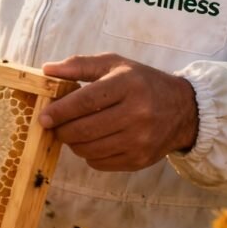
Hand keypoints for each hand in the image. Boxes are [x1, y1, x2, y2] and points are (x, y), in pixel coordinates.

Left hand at [39, 53, 198, 171]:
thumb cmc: (141, 82)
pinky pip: (100, 163)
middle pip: (85, 129)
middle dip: (61, 130)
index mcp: (128, 85)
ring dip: (73, 143)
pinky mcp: (140, 160)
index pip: (86, 101)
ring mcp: (140, 140)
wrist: (183, 110)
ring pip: (90, 150)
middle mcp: (137, 114)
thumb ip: (79, 65)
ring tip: (72, 132)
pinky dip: (89, 154)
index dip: (61, 110)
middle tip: (53, 125)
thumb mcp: (114, 64)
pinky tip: (92, 141)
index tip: (44, 116)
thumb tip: (46, 70)